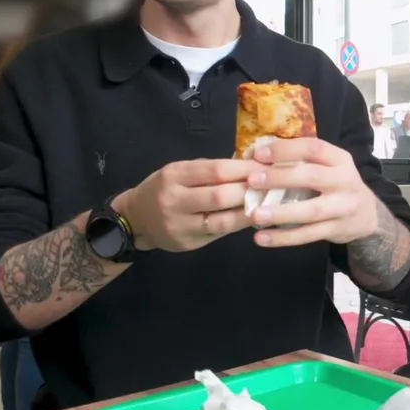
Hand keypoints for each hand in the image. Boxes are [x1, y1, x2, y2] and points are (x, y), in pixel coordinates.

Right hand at [113, 159, 265, 252]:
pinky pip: (218, 233)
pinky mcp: (187, 243)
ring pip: (222, 220)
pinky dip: (238, 224)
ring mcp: (180, 225)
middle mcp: (174, 200)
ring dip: (249, 212)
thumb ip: (210, 170)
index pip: (215, 170)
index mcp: (175, 175)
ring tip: (269, 204)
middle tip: (273, 186)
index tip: (266, 167)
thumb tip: (251, 165)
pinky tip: (253, 218)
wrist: (136, 219)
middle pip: (220, 196)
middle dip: (249, 191)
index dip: (244, 169)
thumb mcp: (181, 171)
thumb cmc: (165, 188)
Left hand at [246, 138, 378, 246]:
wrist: (368, 214)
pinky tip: (262, 238)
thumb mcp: (328, 165)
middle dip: (280, 178)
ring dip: (281, 213)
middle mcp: (344, 181)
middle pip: (312, 177)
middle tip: (251, 180)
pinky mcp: (337, 230)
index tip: (258, 153)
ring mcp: (343, 208)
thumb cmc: (336, 184)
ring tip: (255, 214)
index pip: (313, 148)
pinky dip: (284, 237)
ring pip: (311, 211)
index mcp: (339, 159)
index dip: (286, 150)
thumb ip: (299, 160)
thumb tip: (253, 154)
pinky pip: (308, 235)